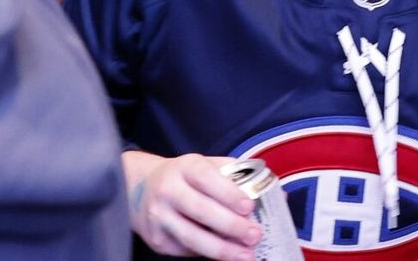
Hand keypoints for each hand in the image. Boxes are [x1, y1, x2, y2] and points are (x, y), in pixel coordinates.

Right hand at [123, 150, 260, 260]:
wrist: (139, 188)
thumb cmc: (186, 177)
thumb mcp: (208, 166)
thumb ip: (240, 176)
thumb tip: (277, 195)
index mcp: (186, 167)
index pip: (207, 178)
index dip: (228, 193)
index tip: (249, 206)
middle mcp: (169, 191)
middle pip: (200, 211)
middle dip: (231, 225)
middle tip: (255, 235)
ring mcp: (159, 217)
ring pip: (191, 237)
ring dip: (221, 249)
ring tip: (245, 255)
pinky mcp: (157, 240)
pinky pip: (186, 250)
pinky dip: (208, 253)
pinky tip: (226, 254)